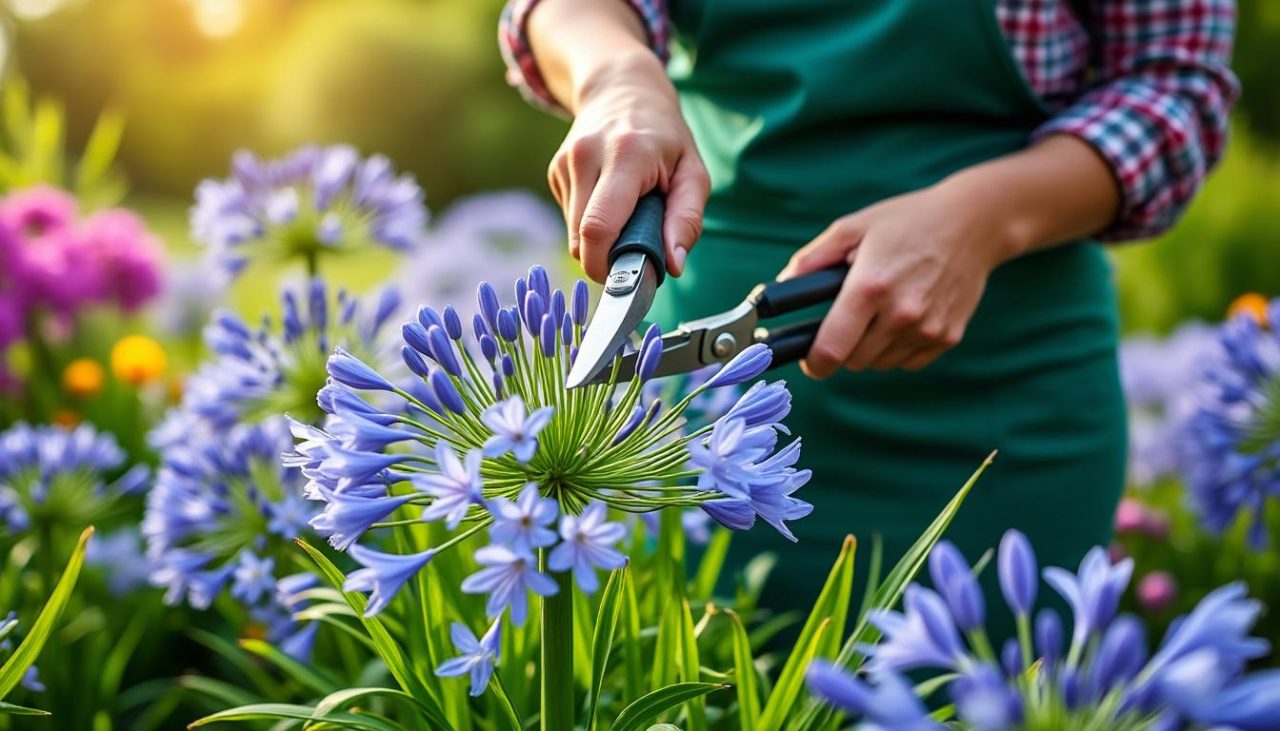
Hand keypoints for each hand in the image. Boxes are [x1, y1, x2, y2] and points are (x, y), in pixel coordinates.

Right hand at [547, 53, 709, 282]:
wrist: (623, 89)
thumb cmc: (665, 137)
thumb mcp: (693, 172)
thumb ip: (687, 219)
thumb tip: (674, 265)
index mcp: (626, 155)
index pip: (598, 226)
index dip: (605, 264)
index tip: (627, 276)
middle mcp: (587, 155)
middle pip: (581, 237)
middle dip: (605, 258)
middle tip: (635, 250)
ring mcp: (565, 162)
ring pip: (573, 232)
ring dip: (599, 239)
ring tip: (626, 216)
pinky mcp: (555, 170)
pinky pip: (569, 218)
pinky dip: (589, 222)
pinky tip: (608, 200)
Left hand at [779, 181, 1020, 376]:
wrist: (973, 223)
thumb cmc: (908, 221)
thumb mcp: (853, 227)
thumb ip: (811, 260)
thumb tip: (781, 286)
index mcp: (870, 287)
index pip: (831, 350)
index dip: (813, 362)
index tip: (809, 359)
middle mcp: (901, 314)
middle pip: (853, 362)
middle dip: (842, 347)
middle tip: (847, 320)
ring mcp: (927, 329)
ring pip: (879, 364)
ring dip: (870, 348)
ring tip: (879, 312)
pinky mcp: (948, 337)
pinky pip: (907, 361)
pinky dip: (898, 348)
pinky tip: (904, 316)